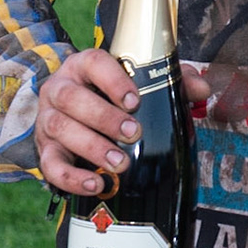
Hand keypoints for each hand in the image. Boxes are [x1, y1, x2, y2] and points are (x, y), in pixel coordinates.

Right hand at [35, 48, 209, 195]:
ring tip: (120, 163)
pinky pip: (50, 165)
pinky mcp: (44, 150)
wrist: (78, 117)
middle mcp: (59, 89)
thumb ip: (172, 80)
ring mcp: (48, 120)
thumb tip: (202, 89)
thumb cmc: (113, 96)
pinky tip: (96, 185)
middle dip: (104, 117)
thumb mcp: (141, 82)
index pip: (92, 62)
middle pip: (72, 98)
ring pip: (61, 129)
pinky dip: (72, 178)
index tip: (135, 100)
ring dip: (91, 148)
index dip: (113, 80)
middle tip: (134, 133)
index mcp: (83, 67)